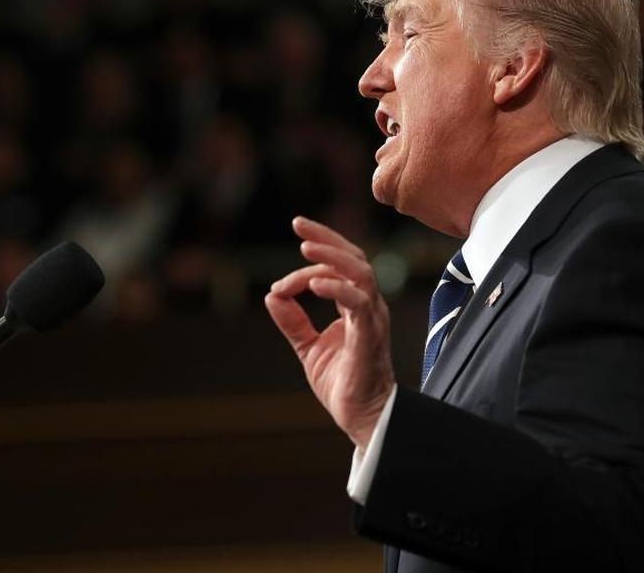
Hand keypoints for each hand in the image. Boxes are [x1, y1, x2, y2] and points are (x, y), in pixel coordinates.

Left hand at [264, 216, 394, 449]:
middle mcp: (369, 307)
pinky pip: (358, 305)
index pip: (344, 263)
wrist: (361, 417)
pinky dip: (337, 290)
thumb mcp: (309, 347)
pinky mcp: (368, 337)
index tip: (295, 235)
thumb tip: (271, 296)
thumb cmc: (343, 382)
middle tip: (299, 227)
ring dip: (332, 259)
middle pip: (355, 259)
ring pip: (361, 274)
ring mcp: (372, 320)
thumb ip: (293, 321)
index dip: (322, 245)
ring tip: (305, 251)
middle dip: (327, 239)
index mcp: (357, 306)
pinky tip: (314, 284)